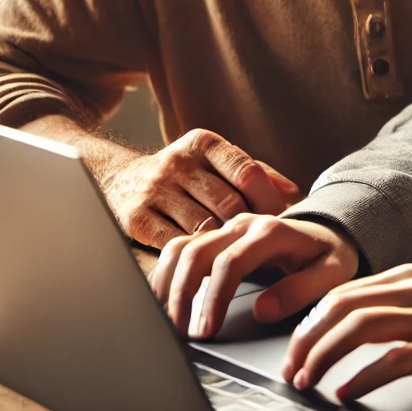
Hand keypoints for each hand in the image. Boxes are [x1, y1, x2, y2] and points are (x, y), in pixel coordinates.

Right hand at [99, 127, 299, 248]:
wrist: (118, 180)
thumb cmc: (184, 176)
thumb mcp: (215, 162)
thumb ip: (256, 173)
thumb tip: (292, 191)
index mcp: (204, 143)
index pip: (246, 171)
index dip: (269, 200)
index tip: (281, 221)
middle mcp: (179, 163)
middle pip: (228, 202)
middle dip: (250, 227)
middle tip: (265, 246)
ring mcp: (156, 191)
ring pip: (204, 226)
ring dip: (225, 246)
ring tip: (242, 258)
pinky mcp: (138, 219)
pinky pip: (177, 244)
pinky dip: (197, 257)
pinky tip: (210, 267)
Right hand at [150, 213, 358, 337]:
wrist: (327, 232)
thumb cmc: (329, 255)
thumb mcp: (332, 273)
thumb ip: (301, 290)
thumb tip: (263, 310)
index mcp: (272, 232)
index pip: (231, 262)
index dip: (214, 298)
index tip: (206, 330)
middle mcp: (244, 224)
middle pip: (198, 252)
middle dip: (183, 295)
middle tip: (180, 332)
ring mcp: (226, 228)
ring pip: (182, 247)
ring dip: (168, 283)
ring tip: (166, 319)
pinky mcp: (215, 237)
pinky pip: (180, 247)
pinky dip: (166, 273)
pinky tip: (164, 300)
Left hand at [282, 265, 411, 402]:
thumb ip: (402, 305)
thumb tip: (358, 326)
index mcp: (411, 276)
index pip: (342, 293)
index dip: (310, 322)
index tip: (295, 349)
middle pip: (341, 308)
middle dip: (307, 340)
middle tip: (292, 370)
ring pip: (360, 329)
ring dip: (325, 357)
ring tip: (309, 381)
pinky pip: (394, 359)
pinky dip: (362, 377)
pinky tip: (348, 392)